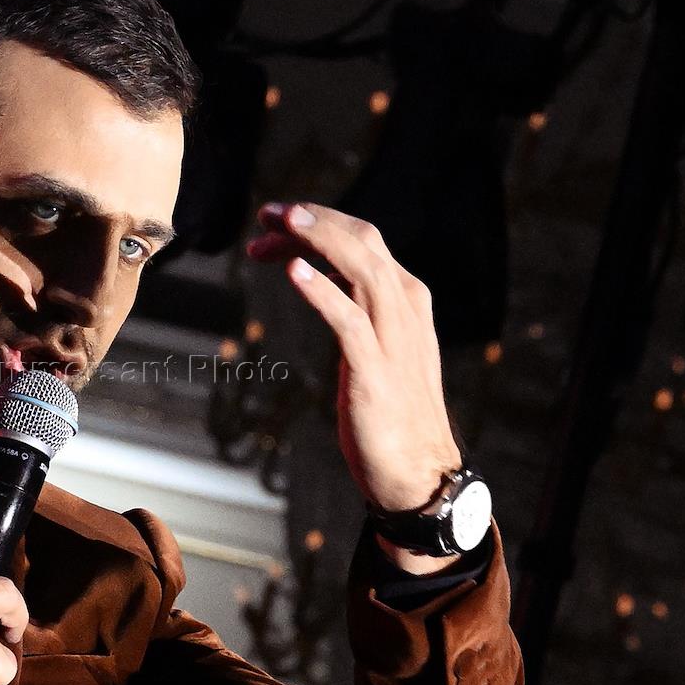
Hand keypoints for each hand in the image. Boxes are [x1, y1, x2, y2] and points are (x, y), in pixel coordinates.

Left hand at [248, 203, 462, 569]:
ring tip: (282, 224)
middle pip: (362, 243)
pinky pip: (349, 321)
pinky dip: (323, 293)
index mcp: (406, 299)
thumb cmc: (389, 409)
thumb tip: (317, 270)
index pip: (362, 241)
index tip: (274, 221)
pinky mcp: (376, 371)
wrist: (418, 471)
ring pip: (362, 270)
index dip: (318, 223)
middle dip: (314, 221)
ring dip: (320, 241)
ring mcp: (394, 339)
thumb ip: (354, 305)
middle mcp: (405, 309)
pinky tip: (294, 273)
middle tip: (267, 214)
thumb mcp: (375, 344)